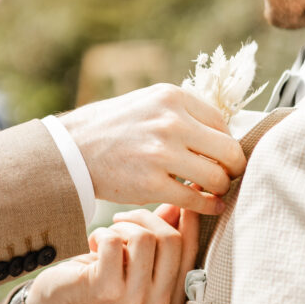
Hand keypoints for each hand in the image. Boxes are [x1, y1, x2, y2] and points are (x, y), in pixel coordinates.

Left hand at [25, 204, 197, 303]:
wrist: (61, 300)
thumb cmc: (103, 273)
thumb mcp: (137, 256)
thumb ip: (161, 234)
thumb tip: (181, 205)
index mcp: (174, 297)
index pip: (191, 248)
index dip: (188, 216)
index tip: (184, 190)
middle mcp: (159, 303)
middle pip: (171, 239)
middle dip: (145, 217)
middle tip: (122, 220)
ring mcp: (134, 300)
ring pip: (144, 238)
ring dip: (122, 228)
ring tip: (108, 236)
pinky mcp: (107, 289)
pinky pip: (114, 242)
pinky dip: (102, 234)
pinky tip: (94, 244)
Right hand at [61, 83, 245, 212]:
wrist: (71, 149)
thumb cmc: (112, 127)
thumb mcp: (148, 102)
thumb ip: (182, 112)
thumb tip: (221, 133)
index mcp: (172, 97)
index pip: (222, 122)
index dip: (225, 143)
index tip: (221, 156)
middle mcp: (171, 121)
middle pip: (229, 150)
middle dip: (233, 167)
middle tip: (228, 176)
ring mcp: (161, 153)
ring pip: (217, 177)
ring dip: (220, 188)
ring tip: (213, 190)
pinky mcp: (151, 184)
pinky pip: (195, 199)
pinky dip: (207, 206)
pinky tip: (208, 206)